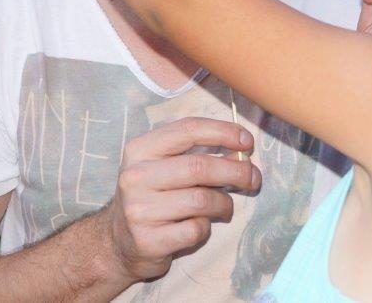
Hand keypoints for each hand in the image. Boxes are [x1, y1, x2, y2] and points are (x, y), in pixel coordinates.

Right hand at [101, 117, 260, 282]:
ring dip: (224, 203)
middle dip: (236, 171)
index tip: (247, 142)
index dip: (223, 132)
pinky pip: (196, 229)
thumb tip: (241, 148)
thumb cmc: (151, 195)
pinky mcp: (149, 240)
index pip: (188, 130)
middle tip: (253, 178)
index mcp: (140, 150)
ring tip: (225, 207)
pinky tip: (200, 225)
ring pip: (202, 200)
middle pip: (199, 167)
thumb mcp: (161, 165)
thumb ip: (194, 152)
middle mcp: (136, 177)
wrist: (118, 242)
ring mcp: (139, 210)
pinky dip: (206, 227)